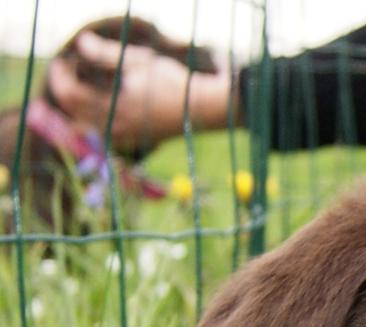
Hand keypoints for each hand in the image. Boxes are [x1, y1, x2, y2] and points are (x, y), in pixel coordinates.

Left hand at [46, 29, 234, 153]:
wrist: (200, 109)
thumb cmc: (172, 81)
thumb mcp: (140, 61)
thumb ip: (107, 54)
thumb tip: (81, 42)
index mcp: (116, 104)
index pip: (70, 94)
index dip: (60, 77)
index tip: (62, 61)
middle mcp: (117, 125)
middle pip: (73, 112)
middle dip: (63, 90)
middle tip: (65, 71)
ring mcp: (125, 136)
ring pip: (84, 127)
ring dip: (75, 108)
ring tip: (77, 88)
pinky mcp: (133, 141)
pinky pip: (101, 135)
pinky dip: (90, 122)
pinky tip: (95, 108)